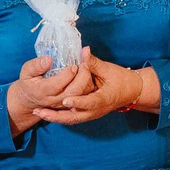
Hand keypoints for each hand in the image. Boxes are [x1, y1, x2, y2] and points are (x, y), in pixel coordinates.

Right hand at [7, 55, 93, 135]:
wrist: (30, 99)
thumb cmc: (29, 82)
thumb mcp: (26, 71)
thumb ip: (36, 65)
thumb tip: (49, 59)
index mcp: (42, 91)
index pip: (58, 84)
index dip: (68, 74)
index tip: (73, 64)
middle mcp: (54, 100)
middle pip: (74, 91)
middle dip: (82, 76)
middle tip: (84, 64)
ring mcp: (63, 105)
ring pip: (80, 96)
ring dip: (86, 81)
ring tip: (86, 67)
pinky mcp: (69, 106)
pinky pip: (83, 98)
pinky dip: (88, 86)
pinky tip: (86, 75)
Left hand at [33, 50, 158, 125]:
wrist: (131, 91)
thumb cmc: (121, 79)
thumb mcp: (109, 69)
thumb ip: (94, 62)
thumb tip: (84, 50)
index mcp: (103, 99)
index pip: (89, 103)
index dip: (77, 102)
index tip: (64, 100)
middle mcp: (96, 110)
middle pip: (75, 117)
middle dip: (56, 116)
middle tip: (40, 111)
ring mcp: (91, 114)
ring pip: (71, 120)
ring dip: (54, 117)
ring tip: (38, 113)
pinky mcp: (87, 114)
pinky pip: (71, 118)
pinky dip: (58, 117)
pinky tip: (45, 113)